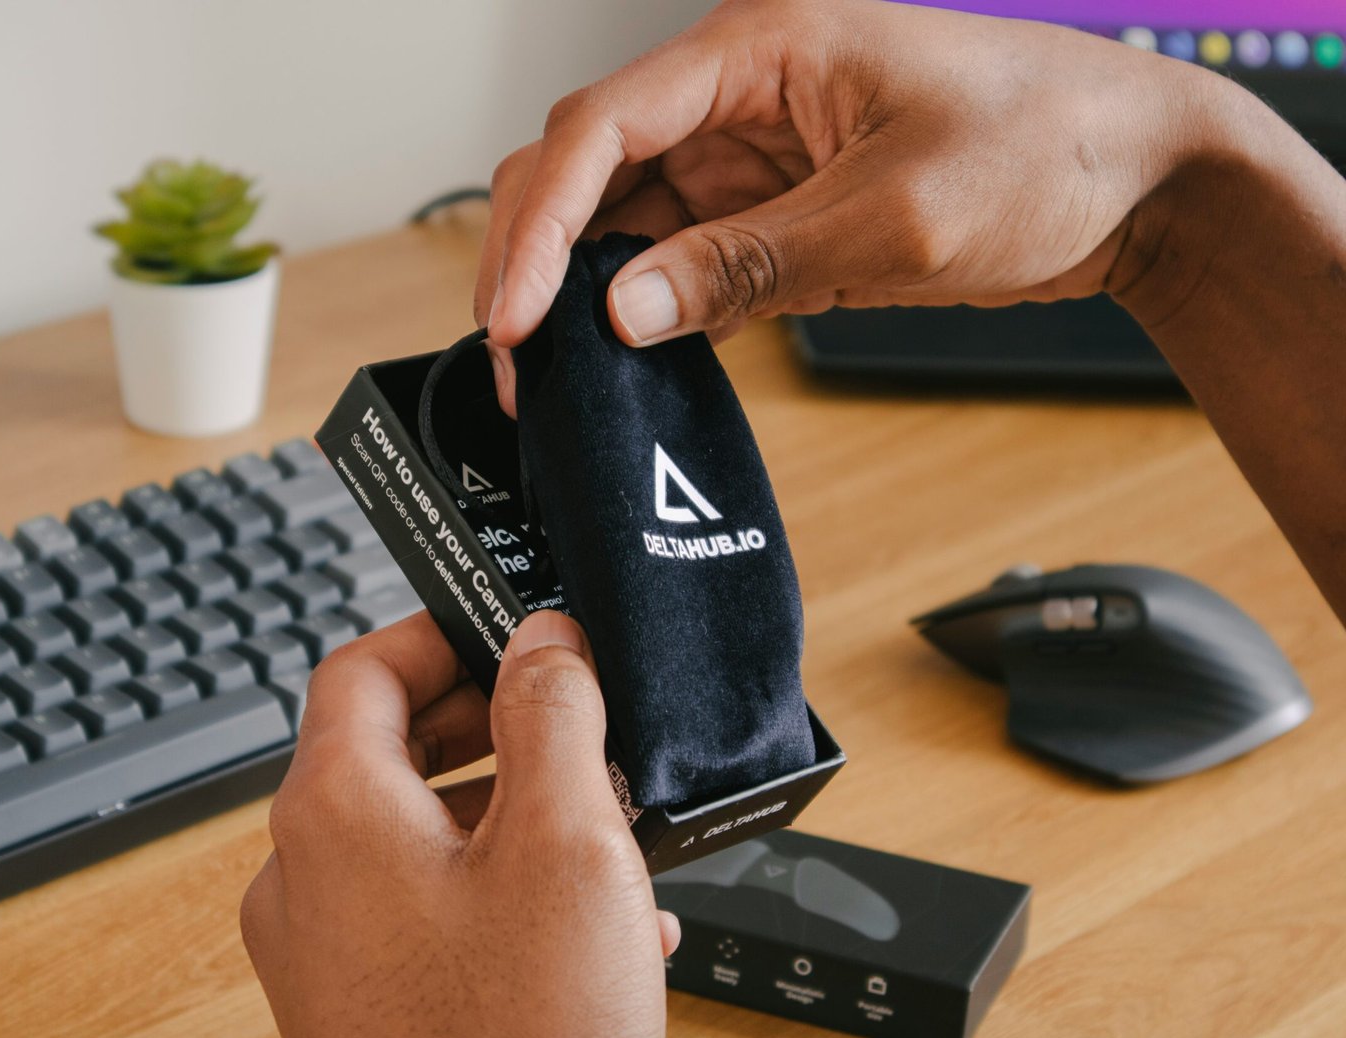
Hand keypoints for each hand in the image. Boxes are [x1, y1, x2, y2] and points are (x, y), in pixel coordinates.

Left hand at [242, 610, 679, 1037]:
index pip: (362, 669)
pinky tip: (585, 923)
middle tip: (571, 728)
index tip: (509, 632)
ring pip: (411, 833)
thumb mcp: (565, 845)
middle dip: (490, 728)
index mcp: (333, 814)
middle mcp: (303, 878)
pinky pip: (417, 910)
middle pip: (384, 749)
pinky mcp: (355, 1008)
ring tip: (598, 831)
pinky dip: (491, 886)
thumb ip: (552, 715)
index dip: (440, 633)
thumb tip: (542, 640)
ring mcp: (320, 951)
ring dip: (505, 811)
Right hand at [476, 0, 1232, 414]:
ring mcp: (757, 150)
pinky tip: (635, 356)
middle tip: (518, 356)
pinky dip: (651, 302)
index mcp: (760, 45)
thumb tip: (622, 309)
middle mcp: (741, 89)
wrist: (1142, 178)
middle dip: (537, 254)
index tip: (514, 315)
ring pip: (624, 212)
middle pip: (588, 163)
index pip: (602, 127)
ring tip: (560, 372)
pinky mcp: (778, 205)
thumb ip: (749, 265)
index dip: (537, 224)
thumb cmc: (1049, 147)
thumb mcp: (893, 218)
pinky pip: (682, 251)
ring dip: (584, 288)